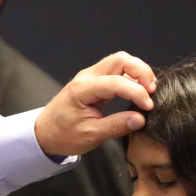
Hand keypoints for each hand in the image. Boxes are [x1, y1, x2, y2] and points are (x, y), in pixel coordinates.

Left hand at [34, 52, 154, 156]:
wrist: (44, 134)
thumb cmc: (62, 135)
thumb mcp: (90, 135)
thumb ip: (116, 126)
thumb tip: (141, 119)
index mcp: (82, 89)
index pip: (116, 82)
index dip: (137, 92)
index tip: (149, 107)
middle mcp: (86, 77)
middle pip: (120, 59)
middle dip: (141, 71)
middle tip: (152, 91)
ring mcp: (90, 77)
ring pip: (120, 62)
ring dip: (137, 72)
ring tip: (148, 91)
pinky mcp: (95, 82)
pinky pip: (116, 71)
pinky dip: (131, 77)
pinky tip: (139, 90)